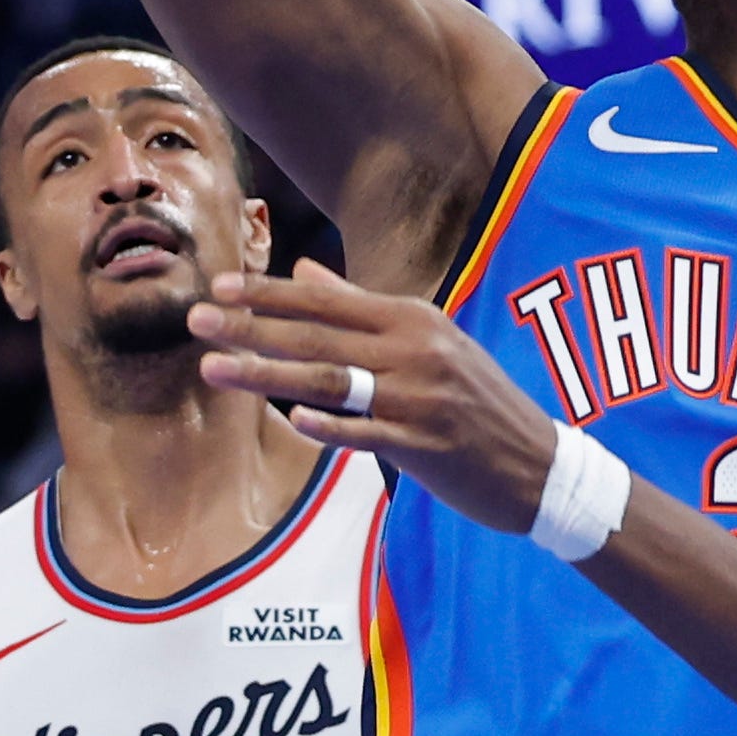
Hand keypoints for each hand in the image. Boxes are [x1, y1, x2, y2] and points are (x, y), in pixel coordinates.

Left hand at [184, 265, 563, 530]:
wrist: (540, 464)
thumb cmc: (476, 400)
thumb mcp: (429, 340)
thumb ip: (361, 307)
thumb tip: (304, 271)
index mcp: (413, 319)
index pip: (327, 300)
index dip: (270, 294)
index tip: (220, 287)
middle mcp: (416, 351)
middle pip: (319, 336)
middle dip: (251, 328)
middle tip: (196, 320)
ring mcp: (421, 399)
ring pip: (331, 382)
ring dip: (268, 374)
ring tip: (214, 369)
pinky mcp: (427, 446)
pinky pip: (369, 433)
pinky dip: (331, 427)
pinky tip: (292, 422)